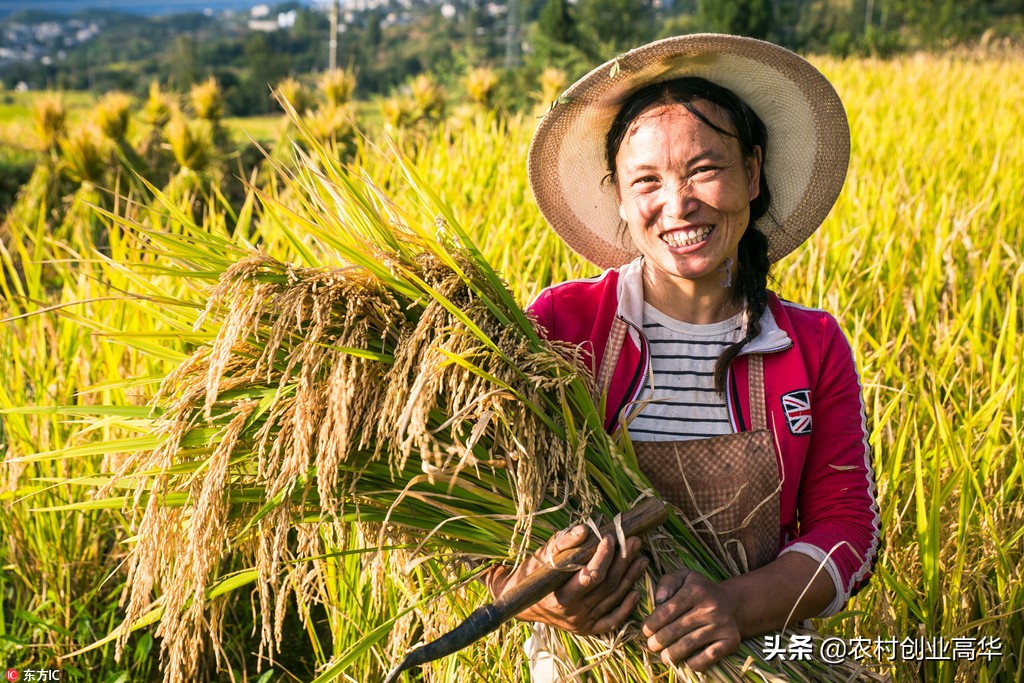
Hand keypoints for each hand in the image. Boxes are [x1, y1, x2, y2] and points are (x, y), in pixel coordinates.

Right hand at [486, 525, 647, 635]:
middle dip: (622, 561)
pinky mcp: (588, 628)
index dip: (604, 556)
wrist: (523, 603)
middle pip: (606, 586)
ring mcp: (582, 623)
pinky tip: (636, 591)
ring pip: (613, 599)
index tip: (610, 537)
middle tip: (634, 542)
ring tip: (640, 558)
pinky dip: (627, 607)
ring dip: (630, 578)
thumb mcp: (543, 554)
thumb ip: (563, 542)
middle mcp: (573, 614)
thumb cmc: (533, 574)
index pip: (591, 575)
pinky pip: (612, 620)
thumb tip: (585, 529)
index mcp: (560, 596)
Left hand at [641, 568, 741, 671]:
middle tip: (651, 646)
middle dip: (659, 641)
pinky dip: (695, 662)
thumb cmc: (700, 590)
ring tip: (663, 656)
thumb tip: (658, 600)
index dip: (652, 624)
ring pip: (689, 644)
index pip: (666, 611)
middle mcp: (710, 608)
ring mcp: (721, 625)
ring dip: (672, 654)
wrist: (733, 602)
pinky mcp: (730, 640)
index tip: (645, 631)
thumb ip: (667, 582)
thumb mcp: (684, 577)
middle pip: (676, 630)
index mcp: (695, 591)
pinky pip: (709, 656)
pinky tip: (685, 662)